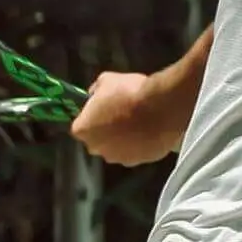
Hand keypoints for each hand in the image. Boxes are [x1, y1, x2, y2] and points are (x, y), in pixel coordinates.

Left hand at [69, 69, 185, 166]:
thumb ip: (96, 91)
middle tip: (119, 116)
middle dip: (106, 131)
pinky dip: (140, 144)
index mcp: (83, 130)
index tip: (100, 109)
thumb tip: (95, 94)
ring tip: (137, 123)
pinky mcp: (140, 162)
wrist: (161, 107)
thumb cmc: (129, 93)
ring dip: (124, 139)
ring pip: (118, 149)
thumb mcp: (106, 80)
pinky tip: (149, 131)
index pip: (80, 126)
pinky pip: (137, 152)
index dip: (91, 117)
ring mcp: (120, 158)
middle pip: (98, 141)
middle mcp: (98, 149)